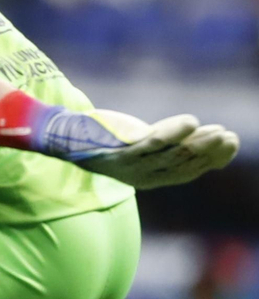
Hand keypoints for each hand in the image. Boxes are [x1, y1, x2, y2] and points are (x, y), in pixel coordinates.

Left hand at [77, 114, 240, 189]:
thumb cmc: (111, 141)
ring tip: (218, 131)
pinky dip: (171, 133)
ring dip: (197, 143)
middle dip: (208, 151)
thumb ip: (177, 148)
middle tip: (229, 137)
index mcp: (151, 177)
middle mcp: (141, 175)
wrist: (68, 138)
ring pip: (170, 155)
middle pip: (181, 164)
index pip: (187, 171)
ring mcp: (130, 164)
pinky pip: (149, 142)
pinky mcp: (118, 149)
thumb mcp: (148, 147)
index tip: (231, 143)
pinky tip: (190, 122)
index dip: (211, 159)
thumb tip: (219, 149)